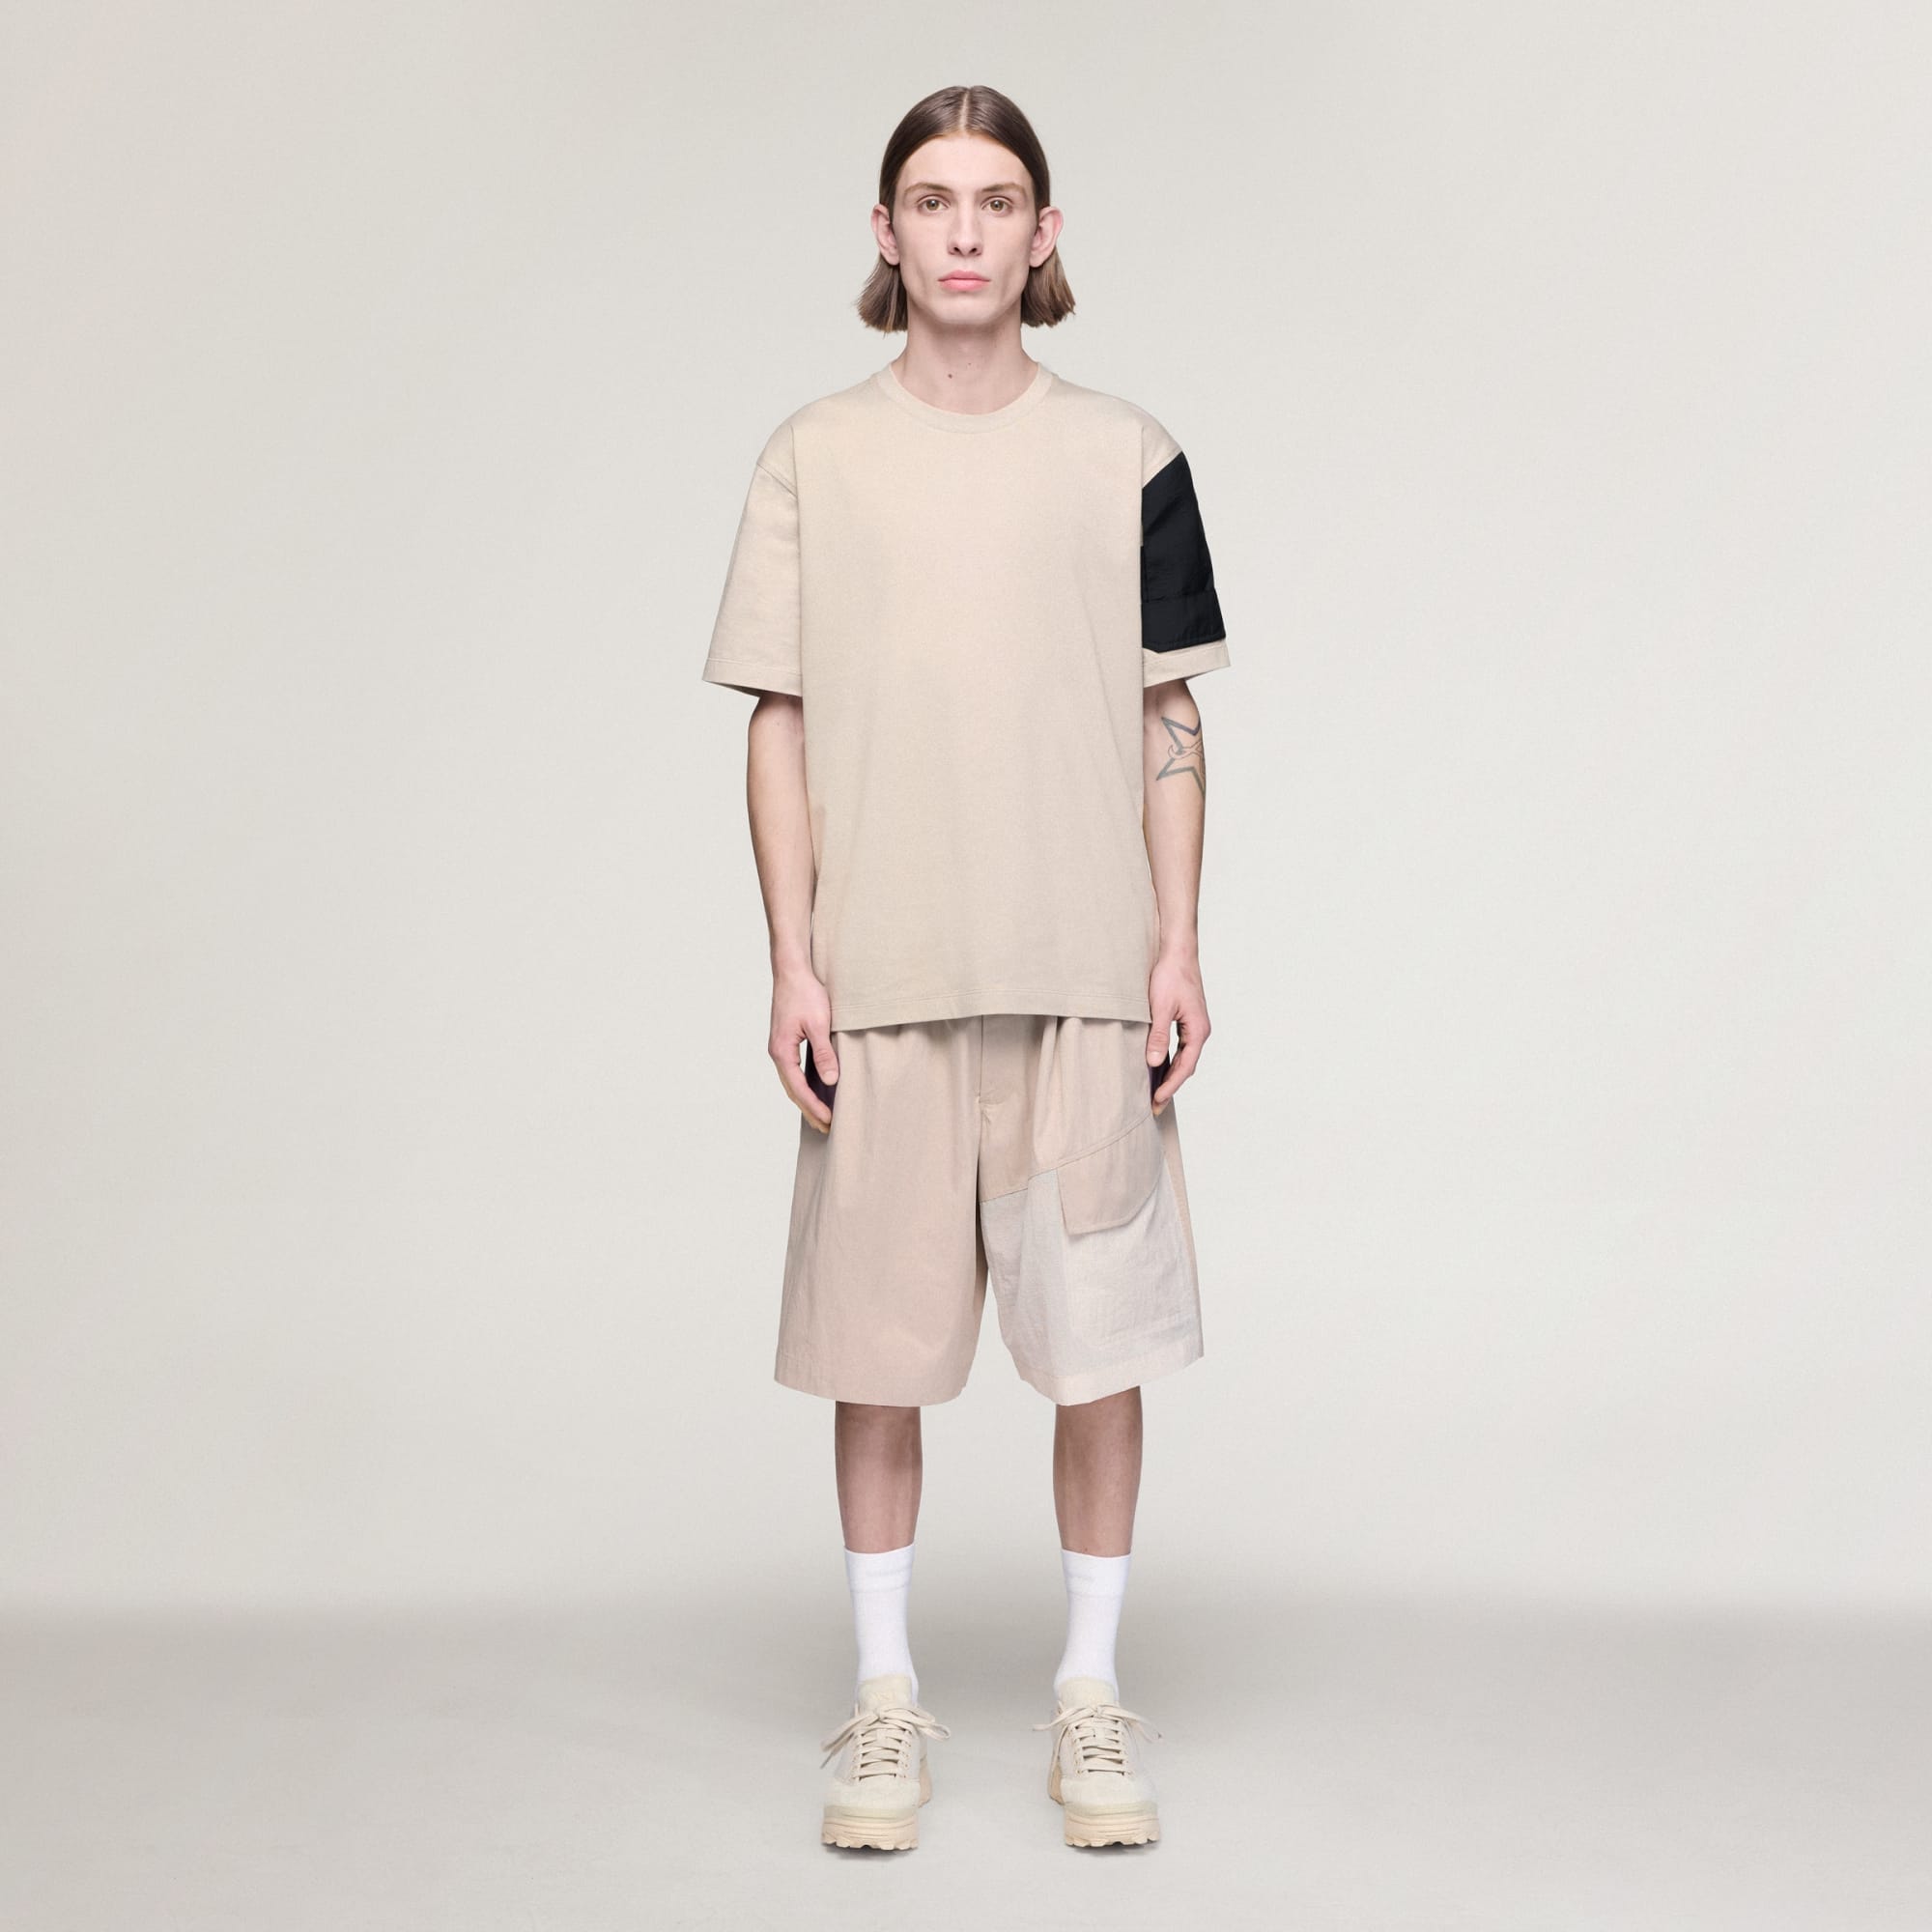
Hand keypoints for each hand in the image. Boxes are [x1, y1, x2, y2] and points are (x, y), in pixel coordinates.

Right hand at [771, 967, 836, 1131]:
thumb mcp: (818, 1024)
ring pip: (792, 1082)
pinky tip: (815, 1089)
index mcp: (782, 1052)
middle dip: (809, 1110)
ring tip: (821, 1116)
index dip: (814, 1107)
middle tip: (827, 1128)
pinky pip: (794, 1071)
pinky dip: (804, 1085)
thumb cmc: (804, 993)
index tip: (830, 1121)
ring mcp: (780, 1048)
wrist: (791, 971)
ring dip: (806, 1099)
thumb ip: (824, 1053)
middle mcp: (777, 1053)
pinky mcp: (785, 1042)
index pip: (799, 1089)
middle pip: (792, 1090)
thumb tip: (830, 1080)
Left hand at [1146, 948, 1209, 1111]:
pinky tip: (1157, 1067)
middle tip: (1153, 1107)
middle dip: (1170, 1087)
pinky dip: (1170, 1060)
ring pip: (1183, 1058)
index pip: (1185, 1067)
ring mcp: (1194, 1025)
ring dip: (1170, 1075)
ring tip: (1154, 1092)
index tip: (1156, 1102)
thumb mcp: (1160, 1007)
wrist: (1177, 951)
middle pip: (1186, 1066)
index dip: (1170, 1087)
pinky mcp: (1186, 1019)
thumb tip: (1155, 1063)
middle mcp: (1200, 1031)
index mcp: (1198, 1030)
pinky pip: (1179, 1047)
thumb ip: (1158, 1036)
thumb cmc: (1171, 975)